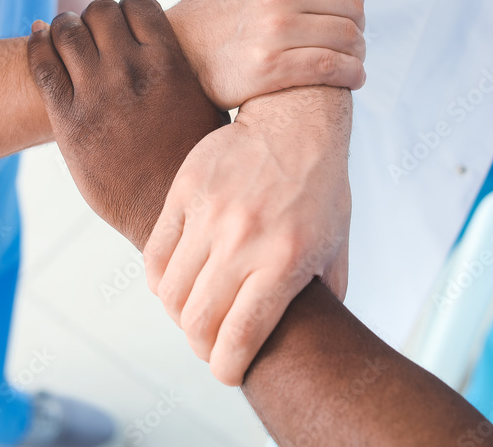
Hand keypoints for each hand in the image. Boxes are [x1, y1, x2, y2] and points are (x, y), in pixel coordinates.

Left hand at [27, 0, 227, 245]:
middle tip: (93, 35)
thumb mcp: (206, 107)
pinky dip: (36, 45)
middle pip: (99, 10)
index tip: (124, 26)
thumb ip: (186, 71)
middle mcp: (132, 70)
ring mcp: (97, 93)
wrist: (165, 213)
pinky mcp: (68, 120)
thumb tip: (183, 48)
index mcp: (171, 63)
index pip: (138, 3)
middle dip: (94, 17)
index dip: (127, 10)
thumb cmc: (191, 163)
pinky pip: (41, 64)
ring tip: (65, 38)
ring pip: (66, 30)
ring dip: (63, 27)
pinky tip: (39, 42)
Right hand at [144, 88, 350, 385]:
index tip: (228, 372)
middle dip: (202, 347)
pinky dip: (161, 280)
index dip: (227, 369)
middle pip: (198, 323)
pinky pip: (157, 254)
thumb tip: (316, 342)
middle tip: (210, 344)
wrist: (296, 121)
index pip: (238, 339)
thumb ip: (326, 296)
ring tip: (194, 312)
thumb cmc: (321, 188)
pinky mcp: (185, 191)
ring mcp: (210, 215)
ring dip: (180, 314)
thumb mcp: (335, 246)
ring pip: (171, 293)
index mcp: (285, 262)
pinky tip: (177, 281)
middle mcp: (244, 241)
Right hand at [167, 0, 364, 109]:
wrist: (176, 49)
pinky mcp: (273, 67)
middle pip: (351, 9)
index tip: (349, 13)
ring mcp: (277, 31)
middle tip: (353, 40)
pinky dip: (351, 74)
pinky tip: (351, 78)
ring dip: (358, 52)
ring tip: (353, 60)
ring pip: (345, 38)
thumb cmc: (207, 0)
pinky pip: (330, 67)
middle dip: (359, 26)